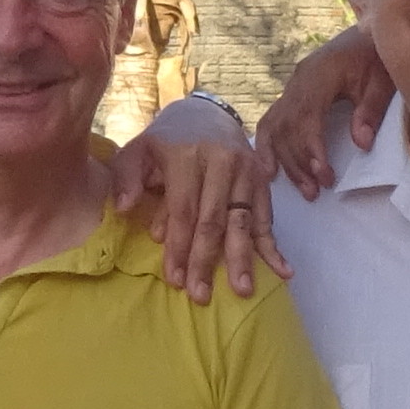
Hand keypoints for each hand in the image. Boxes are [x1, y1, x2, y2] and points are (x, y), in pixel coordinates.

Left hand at [106, 104, 279, 301]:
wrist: (206, 114)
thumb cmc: (167, 142)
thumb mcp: (138, 150)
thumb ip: (126, 177)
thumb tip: (126, 207)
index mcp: (188, 156)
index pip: (184, 210)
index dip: (179, 247)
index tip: (175, 279)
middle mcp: (221, 162)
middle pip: (214, 220)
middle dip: (206, 261)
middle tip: (201, 295)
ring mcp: (246, 172)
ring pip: (242, 221)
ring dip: (243, 259)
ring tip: (243, 289)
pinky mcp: (262, 181)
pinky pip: (266, 218)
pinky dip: (273, 247)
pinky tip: (283, 271)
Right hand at [253, 31, 392, 199]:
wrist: (367, 32)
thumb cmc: (376, 57)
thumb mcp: (382, 80)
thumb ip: (371, 110)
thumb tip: (362, 144)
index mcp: (321, 73)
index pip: (307, 116)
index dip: (311, 148)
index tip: (324, 175)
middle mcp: (299, 80)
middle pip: (287, 127)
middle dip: (298, 162)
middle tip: (315, 191)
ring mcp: (292, 85)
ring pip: (276, 127)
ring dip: (285, 160)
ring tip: (303, 189)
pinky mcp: (291, 92)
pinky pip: (271, 120)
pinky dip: (267, 145)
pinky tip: (269, 170)